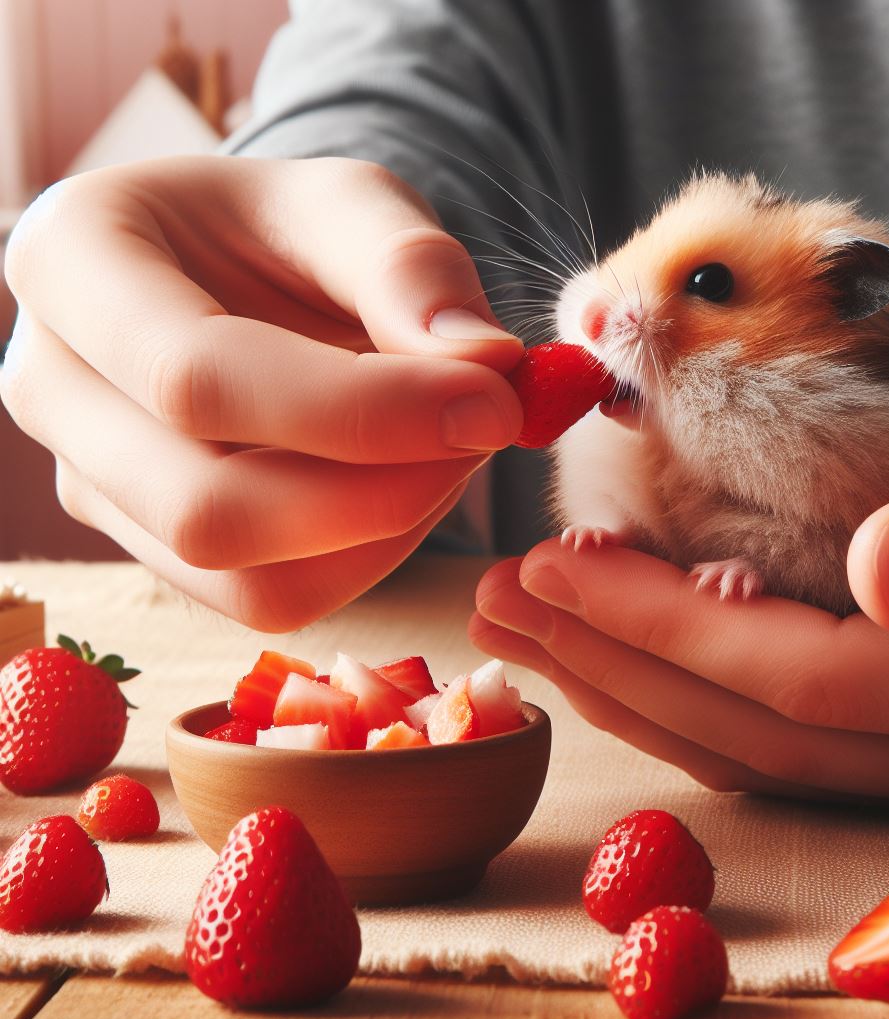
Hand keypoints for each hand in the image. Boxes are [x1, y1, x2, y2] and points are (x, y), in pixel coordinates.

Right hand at [1, 156, 522, 630]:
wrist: (243, 278)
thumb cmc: (286, 231)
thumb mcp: (353, 204)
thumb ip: (413, 267)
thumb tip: (484, 362)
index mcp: (71, 261)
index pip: (196, 377)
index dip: (360, 410)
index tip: (492, 402)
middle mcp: (52, 386)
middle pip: (206, 509)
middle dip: (380, 490)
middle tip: (486, 430)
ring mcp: (93, 481)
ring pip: (242, 577)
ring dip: (383, 531)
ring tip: (448, 449)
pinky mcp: (151, 546)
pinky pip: (268, 599)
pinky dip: (366, 559)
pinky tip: (405, 489)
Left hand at [470, 473, 888, 800]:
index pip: (783, 677)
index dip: (656, 623)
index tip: (543, 564)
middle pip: (740, 724)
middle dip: (606, 660)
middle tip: (493, 597)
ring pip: (745, 747)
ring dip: (621, 684)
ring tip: (523, 628)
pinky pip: (775, 743)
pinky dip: (682, 699)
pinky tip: (617, 657)